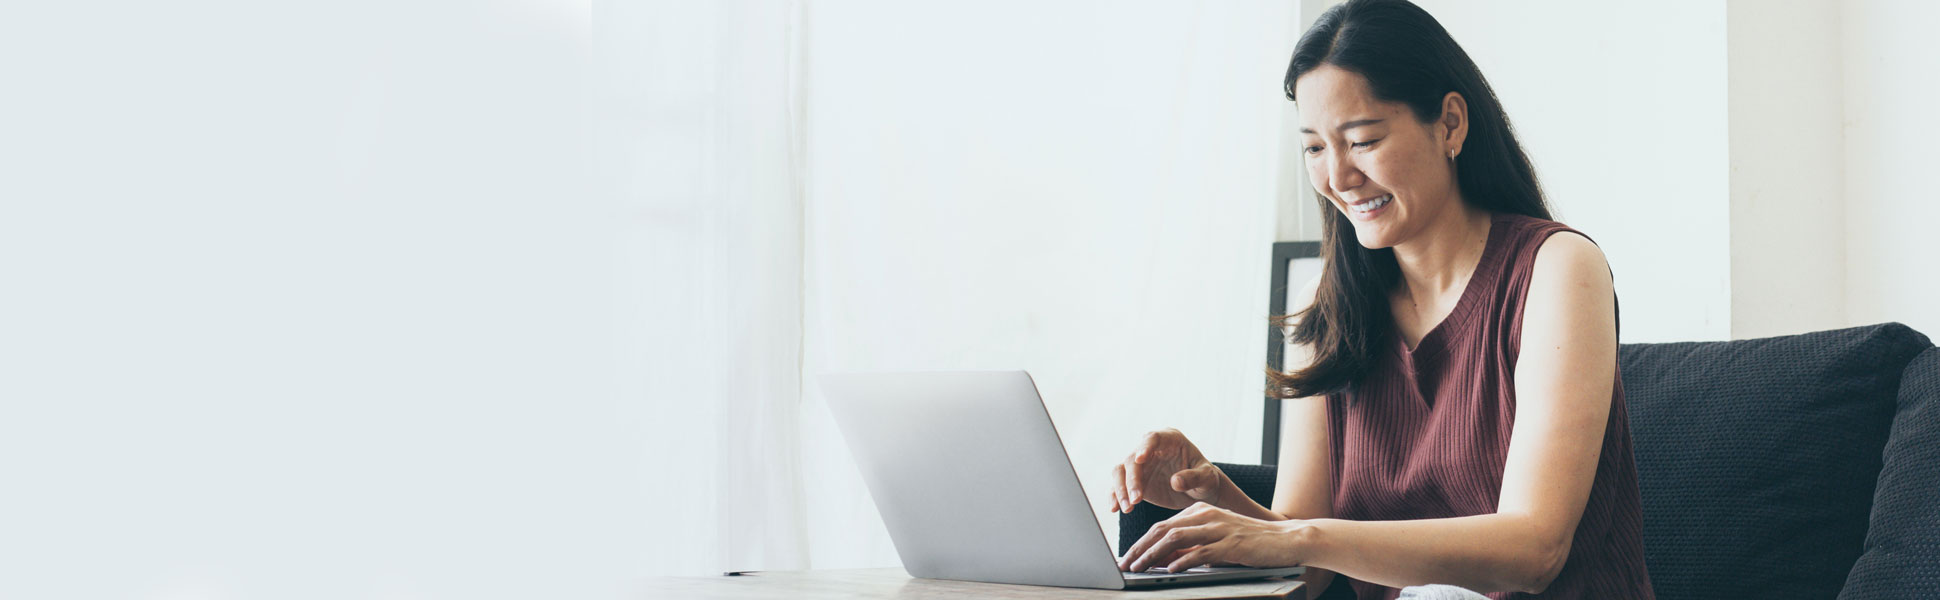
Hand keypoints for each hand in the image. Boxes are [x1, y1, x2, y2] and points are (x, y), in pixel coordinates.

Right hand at [1109, 428, 1227, 512]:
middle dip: (1131, 480)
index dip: (1144, 447)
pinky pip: (1118, 486)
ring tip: (1128, 509)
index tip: (1139, 459)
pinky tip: (1115, 509)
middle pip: (1132, 459)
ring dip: (1120, 489)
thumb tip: (1176, 481)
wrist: (1199, 492)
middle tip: (1136, 500)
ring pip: (1120, 471)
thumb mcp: (1207, 478)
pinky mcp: (1133, 481)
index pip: (1152, 438)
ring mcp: (1140, 465)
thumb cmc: (1206, 480)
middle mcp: (1150, 449)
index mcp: (1170, 439)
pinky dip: (1115, 497)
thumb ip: (1194, 477)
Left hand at [1117, 502, 1311, 573]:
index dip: (1141, 542)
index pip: (1162, 525)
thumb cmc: (1251, 541)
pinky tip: (1170, 569)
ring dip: (1153, 554)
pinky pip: (1201, 552)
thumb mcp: (1216, 538)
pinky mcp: (1231, 543)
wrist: (1287, 538)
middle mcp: (1206, 515)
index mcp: (1200, 511)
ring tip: (1139, 568)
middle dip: (1139, 548)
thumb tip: (1165, 558)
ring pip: (1176, 538)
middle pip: (1162, 529)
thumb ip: (1192, 545)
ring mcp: (1218, 528)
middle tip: (1124, 564)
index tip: (1127, 557)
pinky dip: (1183, 560)